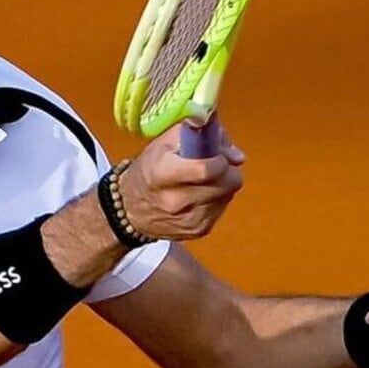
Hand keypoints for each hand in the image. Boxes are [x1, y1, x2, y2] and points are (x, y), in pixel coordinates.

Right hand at [119, 120, 246, 240]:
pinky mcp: (199, 230)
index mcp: (163, 174)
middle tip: (217, 163)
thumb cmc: (149, 169)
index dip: (220, 158)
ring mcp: (189, 220)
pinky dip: (218, 197)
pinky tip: (202, 193)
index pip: (206, 169)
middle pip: (226, 183)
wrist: (131, 209)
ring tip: (205, 178)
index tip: (217, 153)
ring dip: (223, 183)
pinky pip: (223, 207)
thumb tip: (237, 155)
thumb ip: (202, 136)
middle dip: (228, 169)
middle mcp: (176, 201)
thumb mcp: (165, 142)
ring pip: (229, 194)